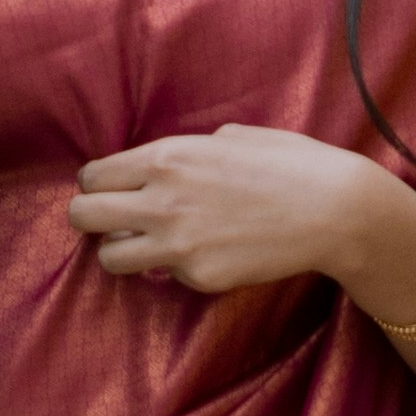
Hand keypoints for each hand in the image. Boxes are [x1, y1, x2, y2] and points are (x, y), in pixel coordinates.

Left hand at [64, 117, 385, 305]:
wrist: (332, 210)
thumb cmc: (287, 163)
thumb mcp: (230, 138)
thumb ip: (185, 153)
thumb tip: (163, 165)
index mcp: (166, 157)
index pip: (92, 176)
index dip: (98, 185)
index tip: (112, 190)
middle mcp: (161, 200)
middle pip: (83, 216)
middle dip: (91, 218)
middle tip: (113, 220)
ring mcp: (177, 244)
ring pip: (109, 257)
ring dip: (122, 250)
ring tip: (148, 243)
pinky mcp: (197, 277)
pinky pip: (163, 275)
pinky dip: (174, 268)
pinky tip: (205, 252)